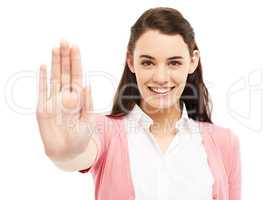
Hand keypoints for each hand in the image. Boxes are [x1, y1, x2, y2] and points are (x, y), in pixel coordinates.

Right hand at [36, 40, 94, 160]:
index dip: (76, 61)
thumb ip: (88, 103)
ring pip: (54, 77)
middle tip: (64, 40)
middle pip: (66, 72)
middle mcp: (66, 95)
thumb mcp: (89, 120)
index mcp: (78, 97)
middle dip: (65, 57)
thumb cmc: (81, 136)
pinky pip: (42, 91)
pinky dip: (42, 79)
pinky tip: (43, 66)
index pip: (77, 75)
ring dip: (55, 63)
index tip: (75, 46)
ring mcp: (54, 100)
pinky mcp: (43, 108)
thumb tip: (87, 84)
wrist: (68, 151)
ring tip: (55, 48)